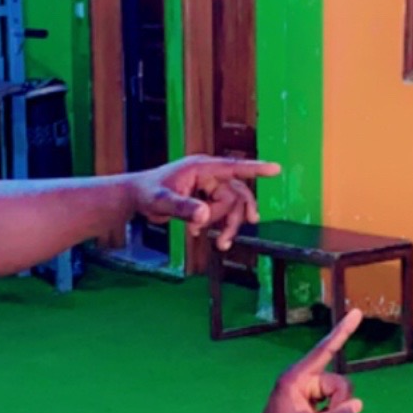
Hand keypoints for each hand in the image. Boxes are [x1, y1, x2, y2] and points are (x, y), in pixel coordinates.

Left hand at [127, 156, 281, 251]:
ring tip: (222, 245)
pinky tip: (198, 233)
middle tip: (225, 242)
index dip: (256, 169)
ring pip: (232, 205)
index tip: (276, 169)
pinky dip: (215, 224)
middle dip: (233, 219)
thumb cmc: (146, 193)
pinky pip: (222, 210)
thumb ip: (183, 208)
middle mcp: (209, 174)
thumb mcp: (162, 202)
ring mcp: (208, 185)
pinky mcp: (205, 196)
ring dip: (228, 225)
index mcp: (201, 168)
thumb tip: (204, 216)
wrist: (136, 197)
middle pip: (236, 195)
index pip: (234, 168)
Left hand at [247, 311, 363, 412]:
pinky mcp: (313, 395)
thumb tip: (357, 404)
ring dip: (336, 410)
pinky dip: (334, 412)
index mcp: (296, 379)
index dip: (342, 332)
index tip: (356, 313)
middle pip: (340, 382)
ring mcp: (308, 386)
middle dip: (339, 403)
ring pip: (341, 391)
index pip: (324, 351)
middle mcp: (303, 378)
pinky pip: (336, 399)